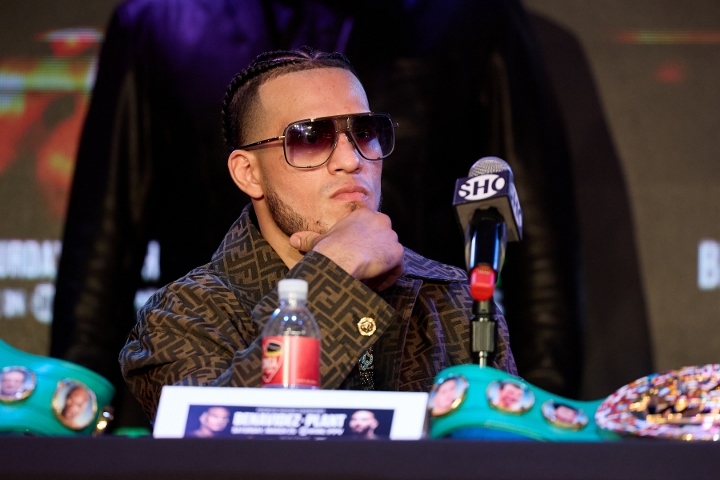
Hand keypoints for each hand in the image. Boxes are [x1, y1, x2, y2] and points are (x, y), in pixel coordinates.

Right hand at [289, 208, 403, 290]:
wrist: (341, 257)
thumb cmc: (329, 247)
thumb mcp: (318, 241)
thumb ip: (309, 239)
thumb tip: (293, 239)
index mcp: (363, 214)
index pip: (370, 227)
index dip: (364, 242)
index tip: (357, 255)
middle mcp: (381, 220)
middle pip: (382, 238)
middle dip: (375, 253)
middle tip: (363, 268)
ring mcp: (391, 236)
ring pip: (390, 253)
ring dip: (382, 267)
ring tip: (368, 279)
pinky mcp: (397, 252)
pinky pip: (398, 267)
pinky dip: (389, 277)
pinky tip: (377, 285)